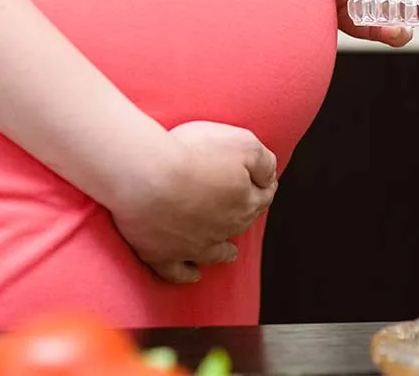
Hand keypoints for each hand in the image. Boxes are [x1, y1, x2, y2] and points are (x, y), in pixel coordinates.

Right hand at [109, 121, 277, 283]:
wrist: (148, 174)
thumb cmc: (194, 153)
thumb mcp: (243, 143)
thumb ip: (264, 161)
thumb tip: (270, 177)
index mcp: (244, 202)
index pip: (262, 195)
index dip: (264, 185)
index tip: (263, 181)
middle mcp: (223, 229)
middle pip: (240, 222)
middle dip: (244, 214)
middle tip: (243, 206)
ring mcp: (191, 245)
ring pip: (215, 253)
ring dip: (224, 252)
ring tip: (230, 254)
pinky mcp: (160, 253)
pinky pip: (176, 271)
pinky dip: (186, 274)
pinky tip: (193, 274)